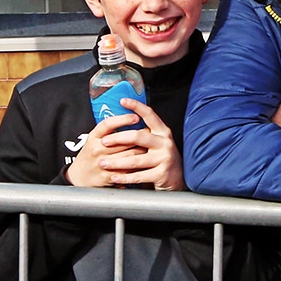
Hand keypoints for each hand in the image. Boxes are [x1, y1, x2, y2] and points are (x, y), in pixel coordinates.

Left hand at [67, 99, 184, 190]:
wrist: (177, 179)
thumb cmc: (162, 159)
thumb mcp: (158, 142)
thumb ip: (145, 134)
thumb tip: (122, 122)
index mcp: (162, 132)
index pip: (149, 115)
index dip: (136, 106)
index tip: (122, 101)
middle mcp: (164, 143)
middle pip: (138, 137)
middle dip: (118, 139)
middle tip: (104, 142)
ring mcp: (164, 159)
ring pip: (135, 160)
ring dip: (116, 162)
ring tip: (103, 163)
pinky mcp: (161, 174)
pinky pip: (138, 176)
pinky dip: (124, 177)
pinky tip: (114, 177)